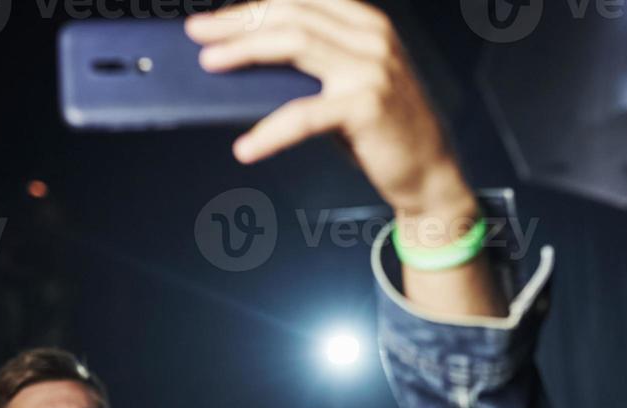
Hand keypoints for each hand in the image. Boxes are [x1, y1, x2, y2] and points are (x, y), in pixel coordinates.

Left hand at [186, 0, 475, 224]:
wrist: (429, 172)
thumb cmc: (381, 129)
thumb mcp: (349, 82)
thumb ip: (313, 62)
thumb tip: (248, 60)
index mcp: (366, 21)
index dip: (253, 6)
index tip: (214, 20)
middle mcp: (372, 36)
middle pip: (291, 13)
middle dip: (238, 22)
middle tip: (197, 34)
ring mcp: (371, 68)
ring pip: (294, 43)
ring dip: (245, 51)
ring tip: (209, 64)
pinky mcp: (367, 106)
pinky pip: (305, 114)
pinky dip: (271, 132)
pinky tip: (246, 148)